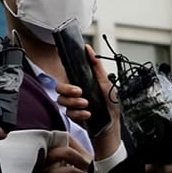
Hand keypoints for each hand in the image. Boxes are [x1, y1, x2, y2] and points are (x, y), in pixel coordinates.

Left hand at [41, 133, 91, 172]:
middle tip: (39, 162)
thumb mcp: (82, 160)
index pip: (69, 141)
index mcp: (84, 154)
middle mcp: (87, 164)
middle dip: (51, 156)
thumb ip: (70, 149)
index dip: (55, 143)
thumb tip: (53, 138)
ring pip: (69, 171)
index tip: (42, 148)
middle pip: (67, 153)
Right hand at [55, 45, 121, 161]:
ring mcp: (73, 105)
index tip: (72, 76)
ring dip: (74, 102)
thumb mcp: (105, 81)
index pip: (66, 76)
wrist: (112, 123)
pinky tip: (88, 114)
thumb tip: (89, 49)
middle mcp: (74, 94)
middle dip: (67, 90)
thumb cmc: (110, 103)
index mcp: (80, 83)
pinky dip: (79, 113)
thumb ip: (96, 65)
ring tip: (86, 104)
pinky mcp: (73, 116)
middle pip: (59, 88)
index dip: (65, 75)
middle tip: (79, 91)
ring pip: (62, 101)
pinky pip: (69, 113)